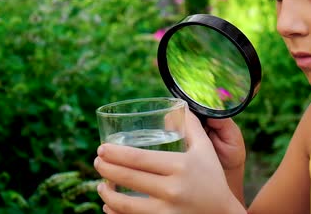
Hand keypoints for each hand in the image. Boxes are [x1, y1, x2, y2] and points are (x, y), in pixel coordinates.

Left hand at [93, 110, 244, 213]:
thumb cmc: (213, 179)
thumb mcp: (206, 151)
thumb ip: (192, 128)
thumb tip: (180, 106)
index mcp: (180, 166)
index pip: (139, 158)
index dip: (115, 153)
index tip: (102, 148)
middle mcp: (172, 189)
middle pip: (128, 177)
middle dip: (106, 168)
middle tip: (97, 161)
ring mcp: (166, 210)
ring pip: (124, 204)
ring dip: (107, 193)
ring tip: (100, 184)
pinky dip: (115, 213)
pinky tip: (109, 206)